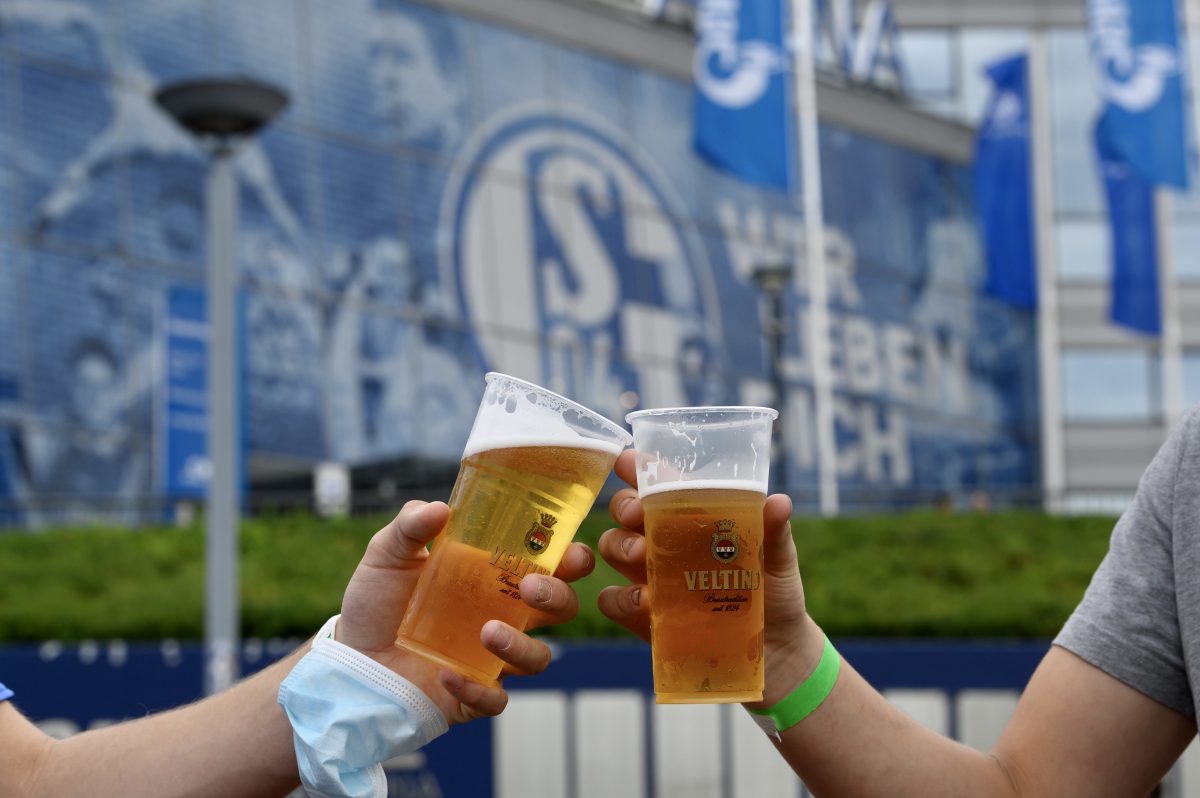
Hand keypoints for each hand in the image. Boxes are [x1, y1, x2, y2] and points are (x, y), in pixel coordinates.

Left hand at [336, 500, 592, 723]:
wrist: (349, 659)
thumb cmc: (379, 602)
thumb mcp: (388, 555)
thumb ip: (410, 525)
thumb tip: (440, 508)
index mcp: (496, 577)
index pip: (551, 565)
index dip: (572, 560)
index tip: (569, 552)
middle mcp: (505, 615)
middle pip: (562, 609)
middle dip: (557, 597)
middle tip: (529, 588)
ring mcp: (494, 659)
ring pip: (538, 658)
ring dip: (521, 646)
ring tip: (487, 632)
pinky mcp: (475, 695)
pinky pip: (496, 700)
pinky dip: (477, 689)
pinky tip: (446, 674)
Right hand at [595, 450, 822, 705]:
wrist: (776, 654)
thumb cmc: (775, 593)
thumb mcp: (777, 559)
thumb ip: (773, 531)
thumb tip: (780, 502)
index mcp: (692, 518)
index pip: (658, 482)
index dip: (638, 467)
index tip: (627, 460)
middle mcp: (664, 542)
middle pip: (625, 510)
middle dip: (624, 506)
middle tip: (636, 515)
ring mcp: (650, 578)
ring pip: (612, 548)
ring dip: (619, 546)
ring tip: (642, 558)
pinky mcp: (643, 617)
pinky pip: (611, 600)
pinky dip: (619, 598)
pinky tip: (643, 602)